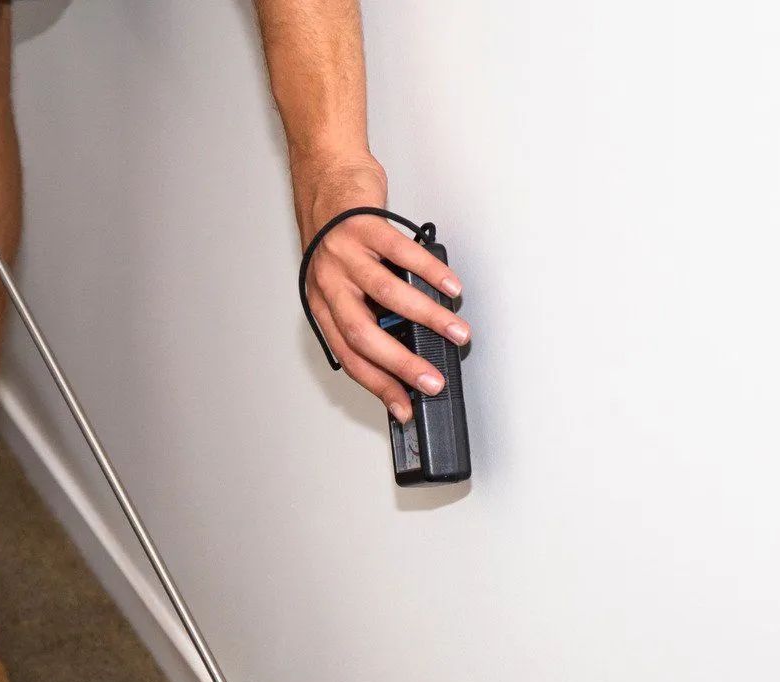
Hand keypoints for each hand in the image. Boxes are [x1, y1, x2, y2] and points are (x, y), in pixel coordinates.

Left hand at [295, 154, 469, 423]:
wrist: (324, 176)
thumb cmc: (336, 234)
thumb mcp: (341, 280)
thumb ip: (364, 310)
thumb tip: (401, 346)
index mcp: (323, 304)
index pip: (350, 357)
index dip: (379, 385)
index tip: (404, 406)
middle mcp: (329, 283)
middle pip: (365, 336)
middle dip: (403, 365)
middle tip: (433, 382)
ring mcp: (345, 254)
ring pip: (388, 296)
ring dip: (428, 318)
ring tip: (456, 332)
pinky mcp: (364, 226)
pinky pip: (402, 255)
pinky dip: (431, 273)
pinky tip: (450, 286)